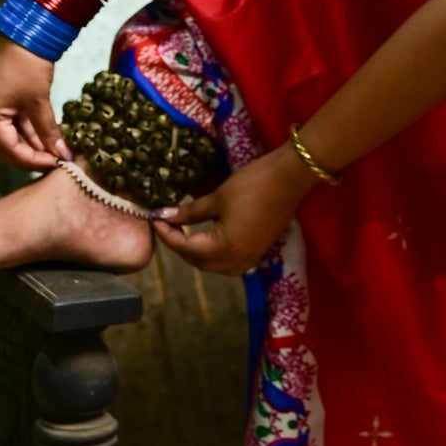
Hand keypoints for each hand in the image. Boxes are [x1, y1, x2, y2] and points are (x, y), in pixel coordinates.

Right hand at [0, 35, 70, 169]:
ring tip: (53, 150)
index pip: (7, 149)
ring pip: (8, 132)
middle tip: (54, 160)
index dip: (31, 160)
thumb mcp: (39, 100)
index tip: (54, 164)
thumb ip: (48, 131)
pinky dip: (27, 128)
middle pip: (4, 144)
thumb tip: (62, 155)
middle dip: (29, 154)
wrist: (25, 28)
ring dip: (30, 142)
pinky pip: (10, 119)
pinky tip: (45, 135)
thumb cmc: (28, 63)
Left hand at [156, 146, 315, 275]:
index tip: (154, 218)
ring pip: (214, 266)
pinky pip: (229, 263)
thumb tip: (163, 216)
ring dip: (197, 254)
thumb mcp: (217, 198)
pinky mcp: (258, 252)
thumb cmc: (253, 184)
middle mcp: (237, 261)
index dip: (167, 233)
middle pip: (198, 262)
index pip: (185, 248)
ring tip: (184, 233)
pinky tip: (208, 239)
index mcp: (224, 249)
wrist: (290, 178)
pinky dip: (214, 255)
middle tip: (167, 225)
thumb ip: (189, 212)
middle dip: (180, 246)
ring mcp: (250, 259)